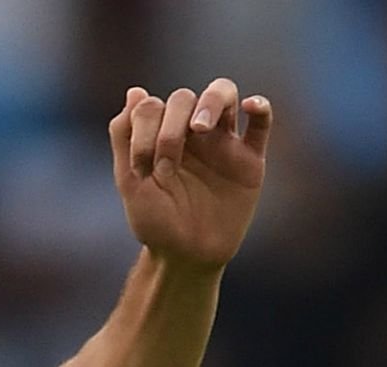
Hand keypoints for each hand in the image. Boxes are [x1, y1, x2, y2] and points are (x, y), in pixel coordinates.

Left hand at [110, 79, 272, 270]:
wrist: (185, 256)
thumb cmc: (155, 222)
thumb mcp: (129, 181)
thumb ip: (125, 136)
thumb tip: (135, 91)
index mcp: (160, 135)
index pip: (153, 105)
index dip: (146, 127)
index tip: (143, 166)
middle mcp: (191, 133)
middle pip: (186, 96)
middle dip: (171, 123)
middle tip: (167, 162)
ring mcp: (222, 143)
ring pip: (224, 95)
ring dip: (211, 100)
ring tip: (200, 127)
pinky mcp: (250, 161)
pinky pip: (262, 125)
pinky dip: (261, 107)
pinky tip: (251, 105)